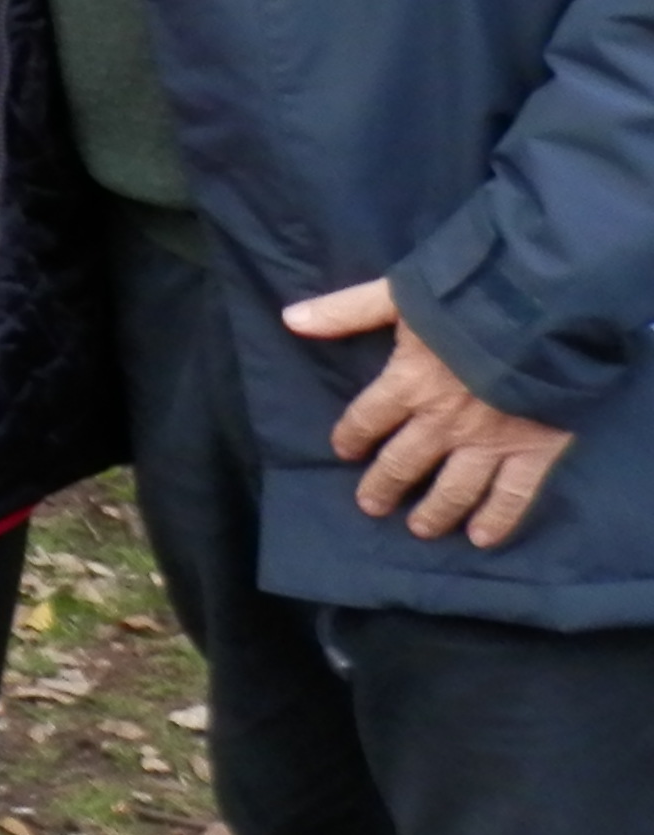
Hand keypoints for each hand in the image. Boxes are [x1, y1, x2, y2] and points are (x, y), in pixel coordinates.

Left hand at [283, 279, 574, 546]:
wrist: (544, 312)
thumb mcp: (399, 295)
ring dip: (434, 512)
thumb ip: (346, 310)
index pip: (366, 419)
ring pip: (453, 489)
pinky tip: (482, 539)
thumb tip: (290, 319)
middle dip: (383, 487)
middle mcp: (442, 423)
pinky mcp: (533, 452)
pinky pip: (513, 495)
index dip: (351, 437)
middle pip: (403, 463)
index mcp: (407, 385)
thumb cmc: (469, 298)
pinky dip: (497, 520)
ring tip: (419, 529)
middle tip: (371, 506)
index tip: (344, 452)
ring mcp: (488, 443)